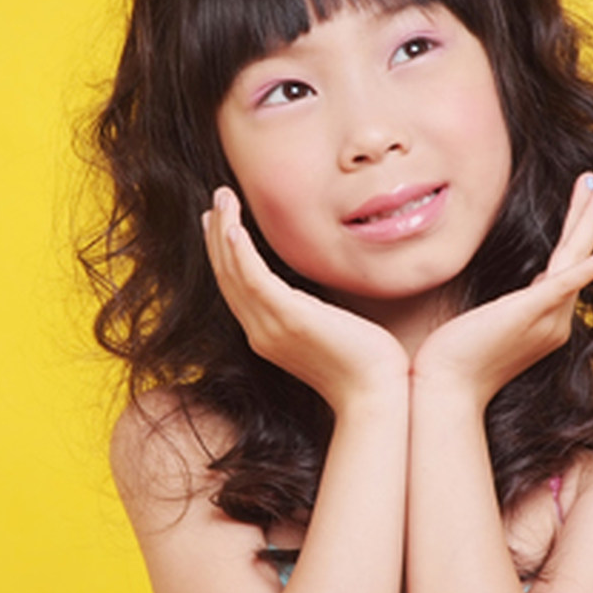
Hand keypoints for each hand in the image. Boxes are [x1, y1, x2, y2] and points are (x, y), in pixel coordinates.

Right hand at [203, 187, 409, 412]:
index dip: (224, 252)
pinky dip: (240, 253)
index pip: (236, 287)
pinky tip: (233, 228)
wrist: (375, 395)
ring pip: (235, 273)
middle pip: (228, 276)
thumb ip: (312, 312)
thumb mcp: (328, 331)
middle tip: (217, 198)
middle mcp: (261, 332)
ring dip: (225, 231)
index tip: (218, 222)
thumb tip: (315, 294)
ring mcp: (271, 328)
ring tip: (222, 197)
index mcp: (268, 334)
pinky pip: (254, 280)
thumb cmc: (363, 364)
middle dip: (218, 234)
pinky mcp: (289, 319)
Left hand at [413, 173, 592, 406]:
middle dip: (588, 217)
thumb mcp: (492, 322)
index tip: (583, 202)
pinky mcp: (528, 316)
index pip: (567, 266)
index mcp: (546, 318)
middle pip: (578, 257)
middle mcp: (555, 320)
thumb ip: (514, 305)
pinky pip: (563, 287)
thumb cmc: (457, 358)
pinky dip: (586, 269)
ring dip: (587, 222)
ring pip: (573, 260)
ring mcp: (545, 319)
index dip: (576, 232)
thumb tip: (526, 286)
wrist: (446, 389)